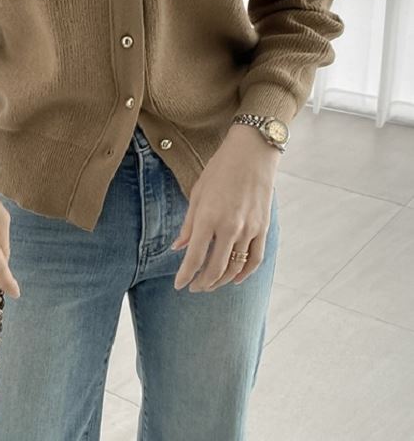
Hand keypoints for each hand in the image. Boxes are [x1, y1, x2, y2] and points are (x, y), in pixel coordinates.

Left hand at [170, 125, 278, 291]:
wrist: (252, 152)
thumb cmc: (220, 169)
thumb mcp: (197, 192)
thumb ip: (188, 224)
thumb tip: (178, 248)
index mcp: (208, 217)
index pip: (194, 257)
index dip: (185, 276)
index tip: (179, 285)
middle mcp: (229, 227)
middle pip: (215, 268)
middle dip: (203, 283)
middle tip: (194, 288)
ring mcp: (249, 229)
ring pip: (235, 267)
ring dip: (221, 280)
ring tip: (210, 284)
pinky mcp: (263, 227)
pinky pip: (255, 259)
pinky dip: (245, 273)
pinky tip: (235, 278)